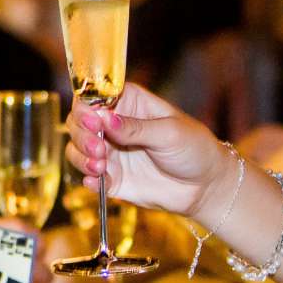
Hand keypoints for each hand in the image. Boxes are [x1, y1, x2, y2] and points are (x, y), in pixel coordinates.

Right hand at [67, 83, 229, 219]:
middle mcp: (113, 126)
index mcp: (128, 103)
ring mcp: (110, 152)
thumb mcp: (169, 132)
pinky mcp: (112, 178)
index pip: (93, 97)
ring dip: (81, 157)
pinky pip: (89, 177)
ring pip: (77, 150)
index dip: (85, 107)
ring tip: (100, 167)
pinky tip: (96, 182)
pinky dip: (88, 179)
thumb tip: (104, 118)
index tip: (92, 120)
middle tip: (98, 148)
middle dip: (81, 135)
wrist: (206, 185)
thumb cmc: (194, 148)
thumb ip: (136, 128)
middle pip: (78, 123)